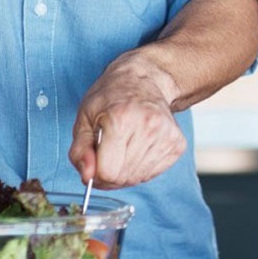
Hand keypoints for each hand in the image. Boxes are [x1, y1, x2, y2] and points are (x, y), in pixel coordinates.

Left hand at [72, 53, 186, 189]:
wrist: (144, 80)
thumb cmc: (111, 97)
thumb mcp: (84, 118)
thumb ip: (79, 150)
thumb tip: (86, 176)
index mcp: (120, 119)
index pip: (107, 172)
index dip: (95, 172)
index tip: (95, 159)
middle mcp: (147, 127)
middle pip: (122, 178)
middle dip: (110, 173)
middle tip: (108, 152)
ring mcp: (166, 137)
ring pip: (138, 178)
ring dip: (126, 170)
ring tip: (124, 147)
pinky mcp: (177, 144)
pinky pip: (153, 174)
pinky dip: (141, 168)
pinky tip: (138, 148)